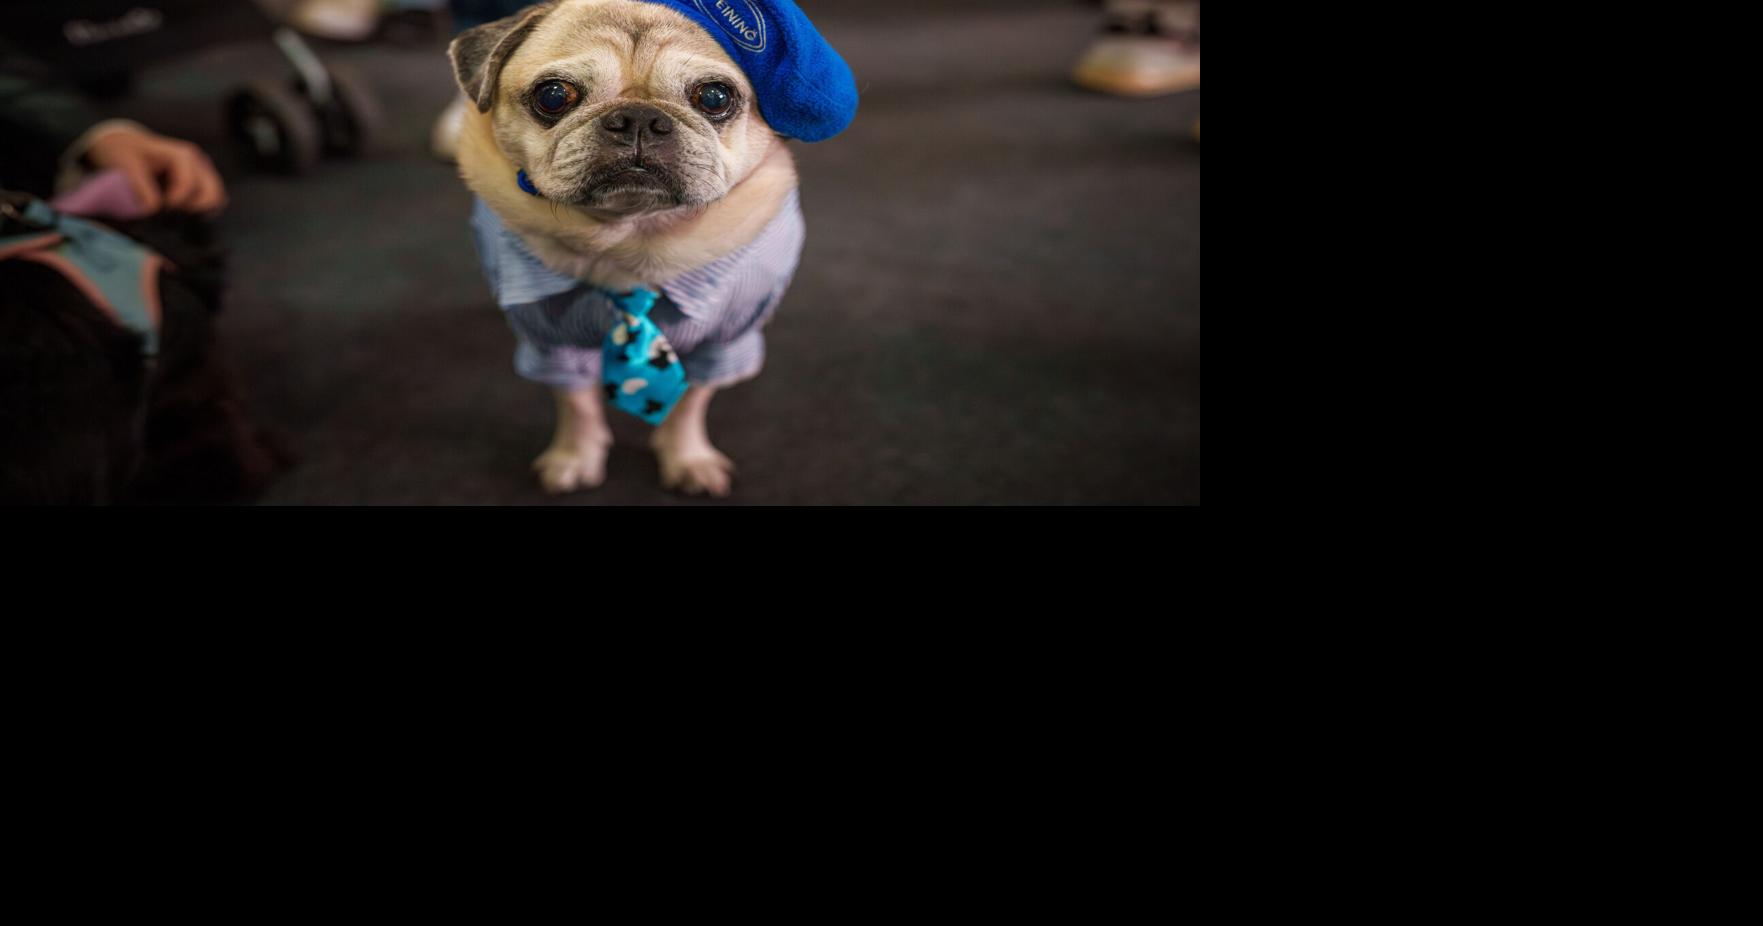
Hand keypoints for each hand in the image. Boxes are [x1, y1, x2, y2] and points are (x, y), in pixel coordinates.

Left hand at [85, 127, 227, 214]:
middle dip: (191, 210)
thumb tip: (153, 210)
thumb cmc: (126, 153)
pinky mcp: (204, 182)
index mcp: (182, 155)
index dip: (175, 202)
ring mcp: (204, 172)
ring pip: (216, 200)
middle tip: (169, 215)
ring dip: (198, 212)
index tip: (158, 211)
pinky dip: (200, 211)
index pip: (189, 185)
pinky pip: (213, 201)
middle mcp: (198, 162)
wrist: (127, 144)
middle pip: (212, 194)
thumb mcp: (127, 165)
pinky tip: (180, 213)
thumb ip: (140, 187)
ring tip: (174, 215)